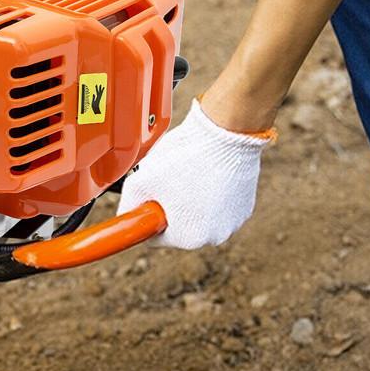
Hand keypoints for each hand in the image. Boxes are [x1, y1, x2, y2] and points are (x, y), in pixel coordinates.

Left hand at [117, 98, 274, 248]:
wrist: (225, 132)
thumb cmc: (184, 157)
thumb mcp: (141, 182)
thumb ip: (127, 206)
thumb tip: (124, 216)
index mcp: (189, 238)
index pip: (156, 237)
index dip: (148, 215)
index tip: (150, 198)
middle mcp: (215, 237)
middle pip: (179, 228)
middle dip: (170, 208)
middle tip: (169, 180)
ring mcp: (233, 222)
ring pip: (199, 216)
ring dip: (190, 201)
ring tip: (190, 174)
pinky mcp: (245, 206)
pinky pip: (219, 206)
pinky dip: (211, 193)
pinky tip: (207, 173)